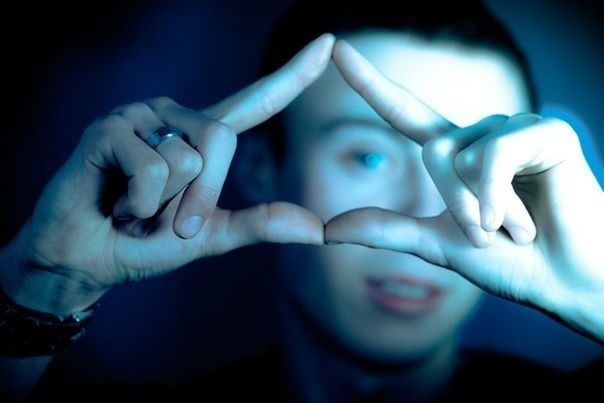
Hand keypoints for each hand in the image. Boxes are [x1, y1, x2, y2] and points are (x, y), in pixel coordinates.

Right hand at [0, 34, 334, 314]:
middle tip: (164, 219)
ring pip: (186, 159)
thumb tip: (318, 230)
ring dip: (162, 205)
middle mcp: (172, 116)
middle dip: (199, 198)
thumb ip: (261, 224)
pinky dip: (138, 204)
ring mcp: (138, 118)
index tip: (328, 42)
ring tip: (131, 206)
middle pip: (220, 140)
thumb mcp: (211, 233)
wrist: (88, 261)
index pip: (256, 101)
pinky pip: (152, 170)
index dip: (292, 75)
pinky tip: (113, 202)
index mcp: (200, 135)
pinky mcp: (108, 130)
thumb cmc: (144, 241)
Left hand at [325, 40, 603, 341]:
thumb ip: (386, 230)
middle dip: (455, 205)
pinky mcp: (546, 132)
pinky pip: (494, 155)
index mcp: (457, 154)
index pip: (404, 111)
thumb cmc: (511, 262)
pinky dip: (498, 196)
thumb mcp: (437, 244)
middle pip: (432, 151)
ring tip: (516, 228)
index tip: (337, 49)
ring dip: (480, 208)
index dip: (370, 82)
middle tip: (490, 234)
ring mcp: (515, 128)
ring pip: (461, 155)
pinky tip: (524, 223)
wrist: (566, 282)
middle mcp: (482, 134)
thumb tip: (327, 230)